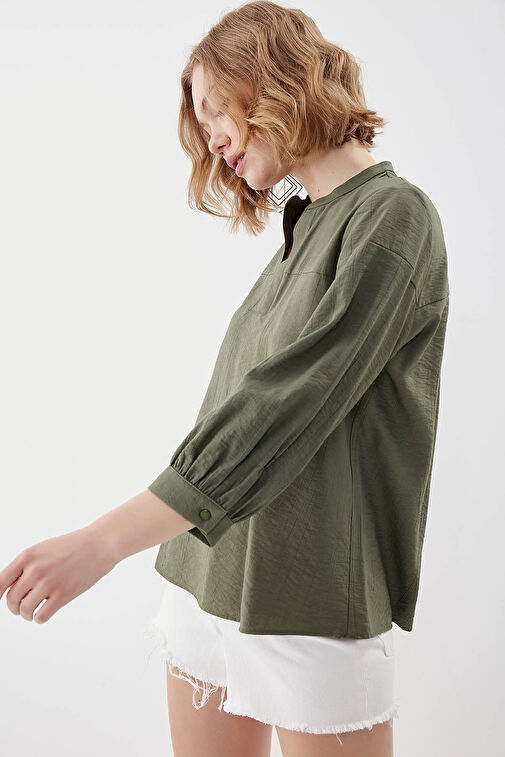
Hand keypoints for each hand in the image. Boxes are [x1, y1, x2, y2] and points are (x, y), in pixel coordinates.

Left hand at [0, 526, 117, 624]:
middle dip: (15, 608)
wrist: (98, 544)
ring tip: (33, 611)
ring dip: (27, 614)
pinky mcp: (63, 595)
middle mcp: (35, 569)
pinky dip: (39, 618)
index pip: (0, 583)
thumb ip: (25, 566)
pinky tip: (45, 612)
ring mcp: (49, 583)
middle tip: (21, 608)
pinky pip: (41, 616)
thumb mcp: (43, 550)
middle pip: (12, 600)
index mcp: (27, 556)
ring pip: (25, 610)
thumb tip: (8, 590)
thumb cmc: (71, 547)